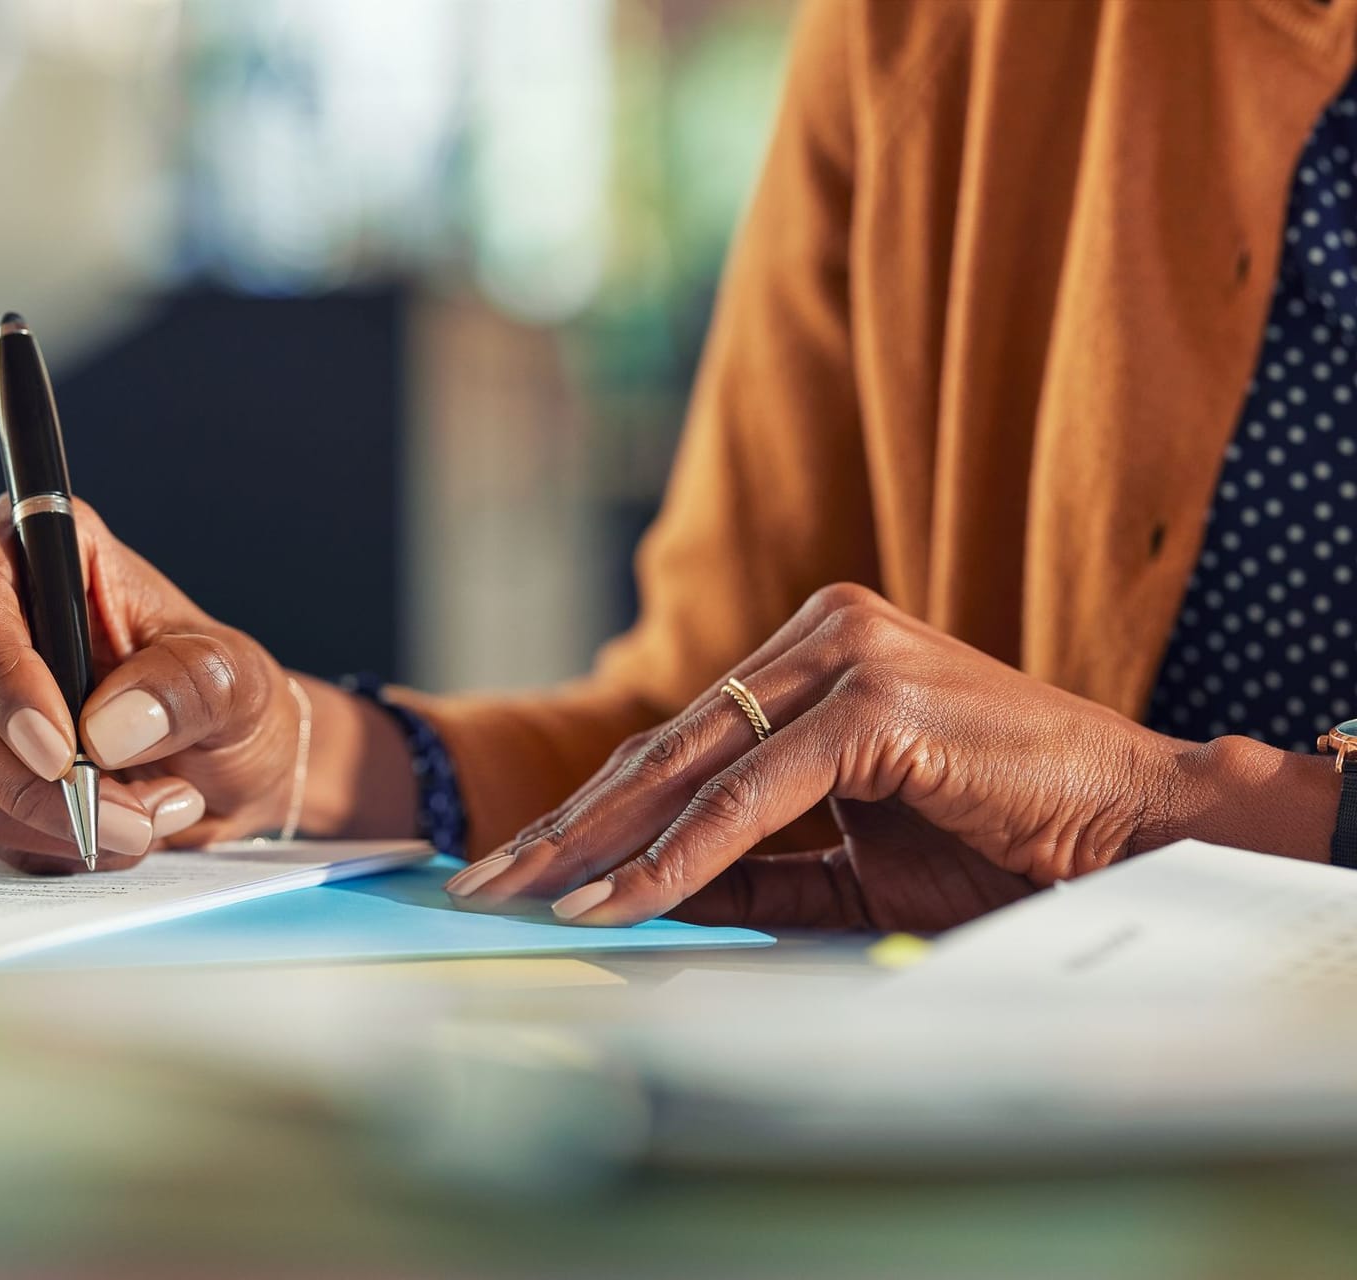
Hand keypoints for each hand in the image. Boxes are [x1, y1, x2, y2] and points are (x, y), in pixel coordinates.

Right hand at [0, 496, 304, 871]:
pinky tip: (109, 830)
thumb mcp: (235, 678)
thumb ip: (185, 685)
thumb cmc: (220, 697)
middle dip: (32, 780)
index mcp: (38, 552)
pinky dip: (46, 843)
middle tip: (126, 818)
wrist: (219, 764)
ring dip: (52, 822)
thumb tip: (109, 728)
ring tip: (145, 818)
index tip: (58, 750)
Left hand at [445, 583, 1200, 930]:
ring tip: (520, 900)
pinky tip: (613, 902)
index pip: (677, 744)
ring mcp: (845, 656)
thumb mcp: (845, 859)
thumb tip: (640, 897)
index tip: (520, 868)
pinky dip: (676, 857)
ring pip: (688, 768)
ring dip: (596, 844)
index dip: (593, 812)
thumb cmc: (1000, 842)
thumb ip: (750, 866)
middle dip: (565, 826)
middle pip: (661, 749)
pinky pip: (748, 798)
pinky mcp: (871, 701)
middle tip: (479, 884)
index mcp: (812, 655)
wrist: (1134, 832)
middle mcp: (818, 635)